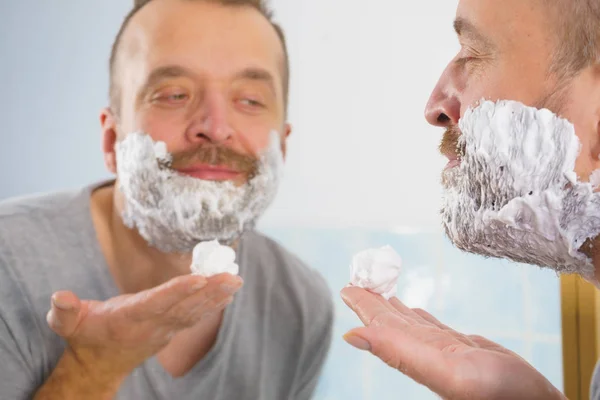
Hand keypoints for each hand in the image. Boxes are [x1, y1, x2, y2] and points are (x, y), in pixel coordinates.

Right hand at [46, 273, 242, 378]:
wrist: (98, 365)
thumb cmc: (85, 337)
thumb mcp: (67, 323)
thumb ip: (65, 311)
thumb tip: (59, 297)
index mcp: (129, 318)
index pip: (157, 303)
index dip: (178, 291)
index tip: (199, 278)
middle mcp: (152, 325)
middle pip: (184, 306)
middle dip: (209, 292)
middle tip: (233, 277)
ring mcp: (164, 330)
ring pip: (194, 311)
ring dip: (216, 296)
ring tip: (236, 281)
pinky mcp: (171, 330)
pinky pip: (195, 316)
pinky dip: (212, 304)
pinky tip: (228, 293)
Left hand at [341, 287, 565, 399]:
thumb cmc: (495, 393)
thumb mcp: (443, 369)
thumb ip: (396, 351)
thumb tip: (348, 336)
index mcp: (413, 352)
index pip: (378, 322)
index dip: (362, 303)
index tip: (347, 284)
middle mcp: (422, 350)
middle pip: (389, 319)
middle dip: (372, 298)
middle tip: (358, 276)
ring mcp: (441, 349)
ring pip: (407, 321)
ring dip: (390, 304)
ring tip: (377, 288)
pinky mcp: (462, 347)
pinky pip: (430, 326)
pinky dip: (416, 314)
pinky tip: (411, 308)